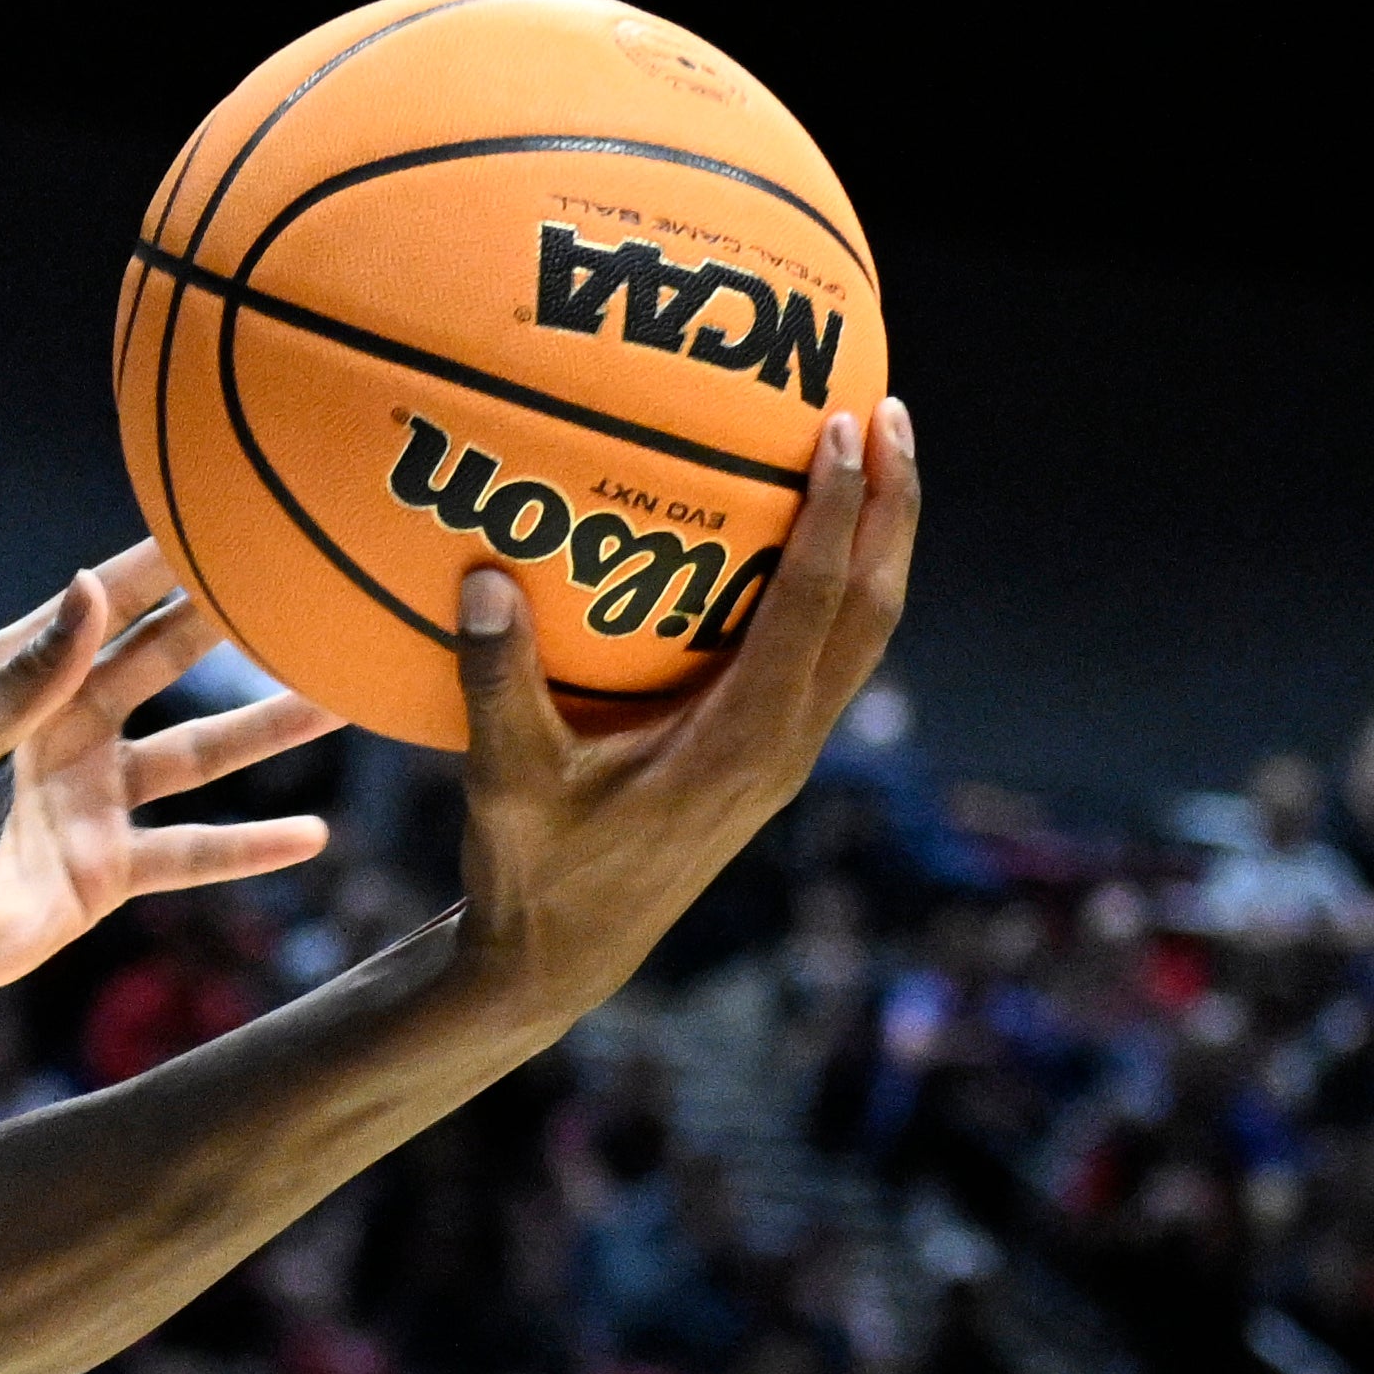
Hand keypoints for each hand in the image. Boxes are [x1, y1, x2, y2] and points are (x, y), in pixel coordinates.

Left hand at [0, 545, 339, 1003]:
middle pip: (161, 666)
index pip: (102, 607)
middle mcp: (66, 727)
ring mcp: (92, 796)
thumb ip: (32, 672)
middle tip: (301, 592)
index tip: (225, 520)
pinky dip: (250, 847)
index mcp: (19, 679)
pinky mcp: (107, 867)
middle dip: (227, 630)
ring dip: (264, 732)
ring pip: (197, 757)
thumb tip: (89, 584)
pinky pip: (192, 851)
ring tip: (337, 702)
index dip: (162, 566)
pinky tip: (311, 835)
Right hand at [454, 399, 919, 1019]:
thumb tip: (482, 577)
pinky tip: (804, 541)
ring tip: (873, 454)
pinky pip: (827, 654)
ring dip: (878, 543)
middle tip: (886, 410)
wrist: (562, 963)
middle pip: (874, 611)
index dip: (837, 513)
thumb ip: (498, 686)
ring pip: (864, 634)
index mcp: (744, 744)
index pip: (815, 607)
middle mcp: (786, 744)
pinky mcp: (767, 758)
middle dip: (891, 509)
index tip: (842, 425)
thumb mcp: (504, 784)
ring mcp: (784, 754)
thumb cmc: (532, 874)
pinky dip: (837, 586)